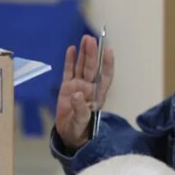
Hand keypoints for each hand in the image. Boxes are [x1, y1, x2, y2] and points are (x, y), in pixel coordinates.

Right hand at [54, 34, 114, 148]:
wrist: (69, 134)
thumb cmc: (79, 129)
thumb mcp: (81, 122)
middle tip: (91, 39)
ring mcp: (77, 86)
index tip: (108, 50)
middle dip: (92, 54)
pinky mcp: (66, 87)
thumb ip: (80, 109)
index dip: (108, 64)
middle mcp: (89, 88)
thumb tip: (77, 94)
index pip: (105, 76)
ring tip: (85, 39)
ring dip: (84, 53)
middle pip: (92, 68)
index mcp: (97, 95)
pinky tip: (72, 49)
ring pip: (81, 66)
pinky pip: (69, 71)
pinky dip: (70, 60)